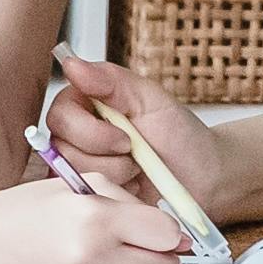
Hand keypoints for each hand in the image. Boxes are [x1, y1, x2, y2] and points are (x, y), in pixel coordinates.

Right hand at [0, 173, 188, 263]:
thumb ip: (128, 203)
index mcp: (95, 218)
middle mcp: (94, 258)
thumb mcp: (75, 187)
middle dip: (162, 260)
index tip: (156, 231)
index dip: (167, 232)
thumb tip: (176, 235)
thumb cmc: (23, 212)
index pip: (167, 234)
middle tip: (141, 250)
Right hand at [44, 51, 237, 226]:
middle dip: (106, 157)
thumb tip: (72, 64)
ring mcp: (81, 168)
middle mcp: (76, 136)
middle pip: (62, 148)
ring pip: (74, 176)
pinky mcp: (91, 196)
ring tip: (136, 171)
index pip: (60, 115)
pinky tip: (131, 189)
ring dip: (113, 176)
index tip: (126, 138)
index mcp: (85, 105)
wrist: (203, 177)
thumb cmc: (179, 134)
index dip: (90, 132)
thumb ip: (111, 80)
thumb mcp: (150, 99)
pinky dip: (113, 195)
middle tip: (135, 154)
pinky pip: (85, 199)